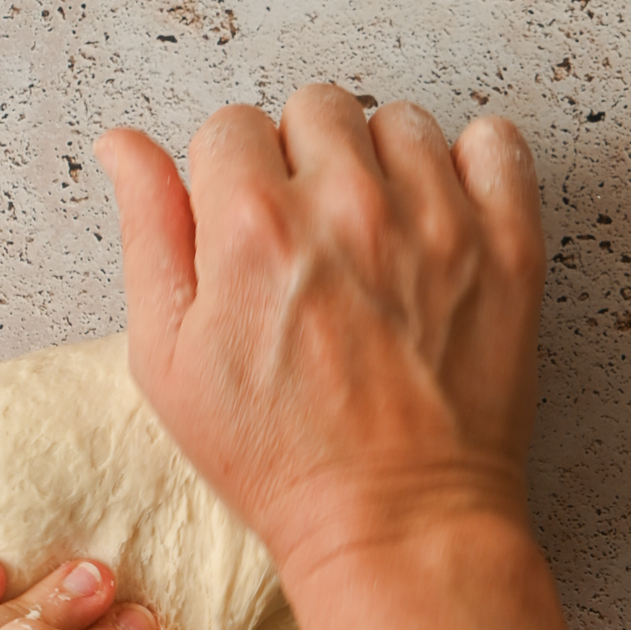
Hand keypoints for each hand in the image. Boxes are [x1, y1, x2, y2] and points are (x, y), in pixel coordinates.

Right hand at [95, 84, 544, 580]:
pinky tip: (444, 215)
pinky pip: (496, 143)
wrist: (397, 522)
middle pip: (316, 107)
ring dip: (382, 161)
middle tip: (310, 234)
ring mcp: (437, 220)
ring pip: (400, 121)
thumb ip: (149, 233)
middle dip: (302, 159)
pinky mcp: (508, 245)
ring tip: (376, 233)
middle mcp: (346, 205)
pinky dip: (472, 163)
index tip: (248, 226)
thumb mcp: (168, 359)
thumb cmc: (278, 456)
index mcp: (252, 224)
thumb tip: (122, 145)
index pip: (230, 125)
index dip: (231, 177)